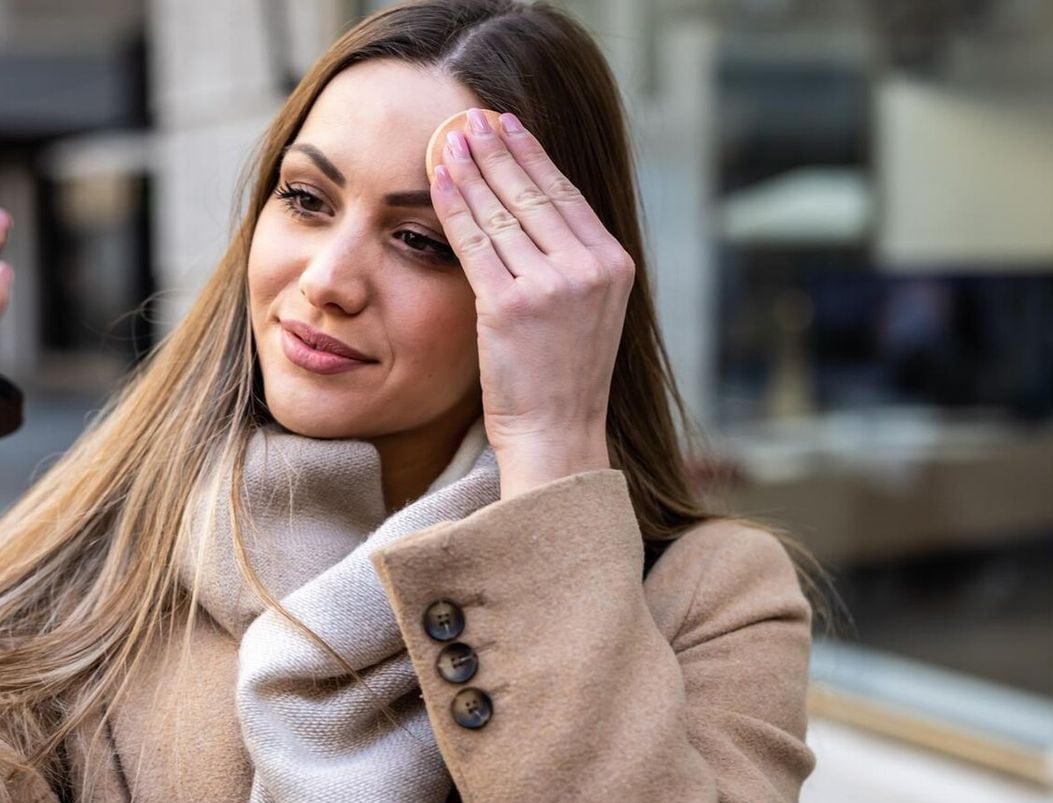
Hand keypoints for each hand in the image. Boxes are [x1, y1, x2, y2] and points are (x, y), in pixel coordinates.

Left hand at [432, 108, 633, 492]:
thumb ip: (572, 264)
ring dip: (471, 168)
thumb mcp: (588, 313)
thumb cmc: (561, 381)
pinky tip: (437, 177)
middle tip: (472, 117)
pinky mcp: (511, 305)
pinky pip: (474, 241)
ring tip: (450, 137)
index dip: (533, 156)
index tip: (509, 125)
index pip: (567, 196)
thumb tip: (535, 215)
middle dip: (499, 150)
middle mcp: (590, 269)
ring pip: (502, 212)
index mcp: (614, 265)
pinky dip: (453, 204)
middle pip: (534, 193)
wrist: (555, 435)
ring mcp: (552, 286)